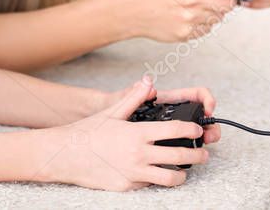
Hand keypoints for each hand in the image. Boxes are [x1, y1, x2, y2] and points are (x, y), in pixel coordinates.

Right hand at [37, 76, 209, 190]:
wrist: (66, 154)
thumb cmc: (88, 132)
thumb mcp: (112, 112)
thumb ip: (133, 98)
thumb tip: (148, 83)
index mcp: (137, 133)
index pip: (175, 131)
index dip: (191, 130)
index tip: (197, 130)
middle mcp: (138, 154)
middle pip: (179, 156)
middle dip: (197, 154)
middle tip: (202, 153)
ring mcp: (134, 172)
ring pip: (170, 178)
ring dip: (182, 174)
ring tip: (185, 171)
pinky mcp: (128, 186)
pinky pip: (149, 184)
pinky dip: (156, 179)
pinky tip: (156, 173)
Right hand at [123, 0, 261, 41]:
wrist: (133, 8)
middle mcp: (193, 2)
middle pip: (229, 2)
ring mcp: (191, 20)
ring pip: (220, 15)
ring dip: (216, 8)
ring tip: (198, 1)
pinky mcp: (188, 34)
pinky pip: (208, 27)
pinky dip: (205, 20)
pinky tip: (191, 13)